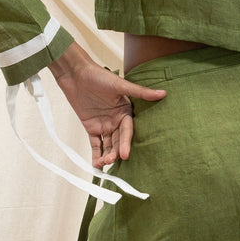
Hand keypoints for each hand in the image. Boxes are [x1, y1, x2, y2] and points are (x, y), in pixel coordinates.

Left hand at [47, 42, 166, 167]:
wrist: (76, 74)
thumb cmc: (99, 76)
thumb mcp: (120, 85)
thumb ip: (140, 93)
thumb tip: (163, 93)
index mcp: (126, 112)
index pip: (127, 131)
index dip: (126, 143)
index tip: (124, 154)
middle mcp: (117, 120)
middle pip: (118, 141)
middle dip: (115, 152)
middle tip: (111, 160)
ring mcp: (104, 125)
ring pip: (108, 145)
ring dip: (106, 155)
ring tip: (103, 164)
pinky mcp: (91, 128)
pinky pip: (95, 144)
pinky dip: (96, 154)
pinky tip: (96, 165)